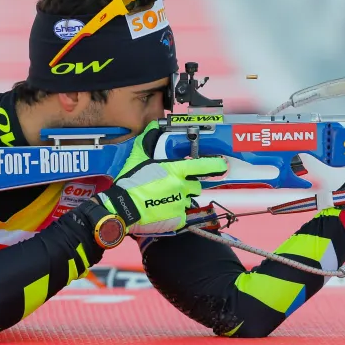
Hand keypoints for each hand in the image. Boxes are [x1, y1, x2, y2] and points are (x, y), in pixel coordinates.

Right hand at [98, 121, 226, 234]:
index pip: (203, 166)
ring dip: (181, 198)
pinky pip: (184, 214)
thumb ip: (148, 140)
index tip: (222, 164)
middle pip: (196, 185)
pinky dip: (176, 213)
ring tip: (165, 199)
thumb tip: (153, 125)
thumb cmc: (130, 183)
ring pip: (189, 200)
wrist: (122, 209)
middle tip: (173, 185)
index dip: (216, 165)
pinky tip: (163, 210)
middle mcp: (182, 187)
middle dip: (188, 184)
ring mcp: (181, 204)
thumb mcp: (138, 157)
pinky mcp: (178, 219)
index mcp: (176, 170)